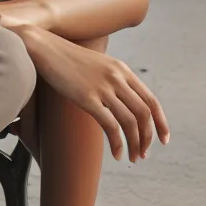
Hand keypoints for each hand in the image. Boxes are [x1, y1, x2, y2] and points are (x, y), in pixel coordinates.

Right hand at [17, 25, 169, 161]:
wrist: (42, 47)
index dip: (161, 123)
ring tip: (132, 158)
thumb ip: (111, 79)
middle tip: (144, 154)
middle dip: (148, 138)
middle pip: (144, 114)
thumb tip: (118, 100)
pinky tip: (116, 154)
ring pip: (130, 122)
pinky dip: (118, 143)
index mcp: (122, 70)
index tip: (163, 139)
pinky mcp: (87, 97)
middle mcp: (117, 78)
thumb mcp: (96, 64)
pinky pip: (111, 126)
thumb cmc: (64, 58)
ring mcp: (103, 87)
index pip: (151, 101)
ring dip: (135, 144)